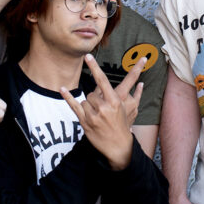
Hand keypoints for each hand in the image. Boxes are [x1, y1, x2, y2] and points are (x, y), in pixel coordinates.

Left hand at [60, 53, 144, 169]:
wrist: (118, 147)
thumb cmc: (123, 126)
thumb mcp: (130, 109)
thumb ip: (135, 95)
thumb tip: (141, 84)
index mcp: (115, 102)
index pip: (103, 80)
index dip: (95, 68)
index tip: (88, 57)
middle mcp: (103, 107)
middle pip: (92, 93)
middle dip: (95, 99)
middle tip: (101, 110)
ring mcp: (93, 115)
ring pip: (85, 101)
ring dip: (89, 106)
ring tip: (97, 116)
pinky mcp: (85, 122)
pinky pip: (74, 106)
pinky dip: (68, 97)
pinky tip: (62, 89)